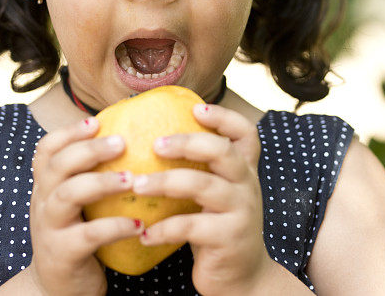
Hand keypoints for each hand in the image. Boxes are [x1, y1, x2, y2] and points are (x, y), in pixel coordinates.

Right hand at [26, 117, 144, 295]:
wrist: (56, 289)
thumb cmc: (78, 236)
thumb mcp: (77, 204)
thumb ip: (92, 176)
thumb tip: (137, 139)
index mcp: (47, 186)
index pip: (46, 150)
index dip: (68, 132)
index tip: (96, 121)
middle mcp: (42, 202)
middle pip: (56, 165)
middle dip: (88, 150)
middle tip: (122, 142)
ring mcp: (49, 228)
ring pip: (67, 195)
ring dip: (101, 183)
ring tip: (132, 179)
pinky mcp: (63, 254)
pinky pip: (88, 235)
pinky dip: (115, 226)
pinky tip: (139, 222)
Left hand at [132, 103, 271, 295]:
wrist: (243, 277)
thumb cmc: (218, 228)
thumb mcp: (217, 195)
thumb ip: (201, 171)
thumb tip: (153, 139)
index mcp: (244, 170)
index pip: (245, 133)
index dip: (223, 116)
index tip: (196, 108)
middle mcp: (247, 184)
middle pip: (222, 151)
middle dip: (187, 143)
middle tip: (155, 144)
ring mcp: (241, 210)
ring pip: (203, 186)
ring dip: (165, 182)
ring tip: (137, 185)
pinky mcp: (228, 238)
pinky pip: (191, 226)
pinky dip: (164, 228)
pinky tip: (144, 232)